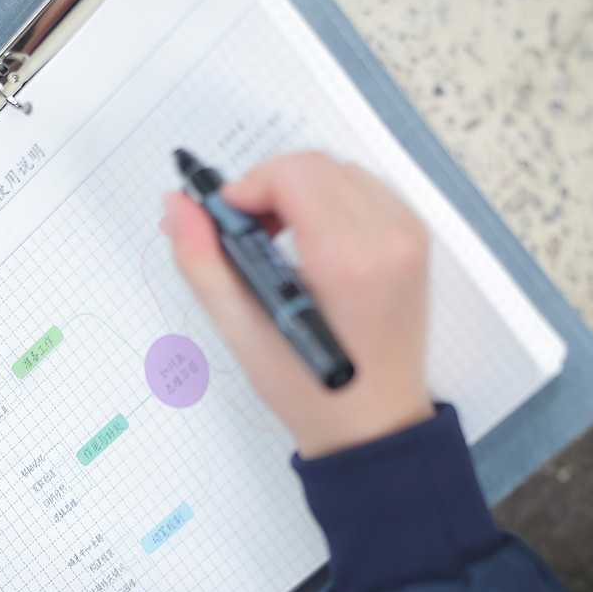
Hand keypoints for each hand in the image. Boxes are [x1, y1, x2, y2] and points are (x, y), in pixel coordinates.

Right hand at [162, 151, 432, 457]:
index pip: (293, 174)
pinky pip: (366, 192)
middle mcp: (387, 238)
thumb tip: (177, 206)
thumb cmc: (311, 392)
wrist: (374, 426)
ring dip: (301, 193)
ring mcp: (408, 237)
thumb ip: (203, 261)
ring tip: (277, 242)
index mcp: (346, 261)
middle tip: (245, 233)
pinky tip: (312, 245)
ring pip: (341, 173)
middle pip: (317, 165)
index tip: (226, 220)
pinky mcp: (414, 241)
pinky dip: (332, 203)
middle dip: (271, 186)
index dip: (249, 186)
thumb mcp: (243, 331)